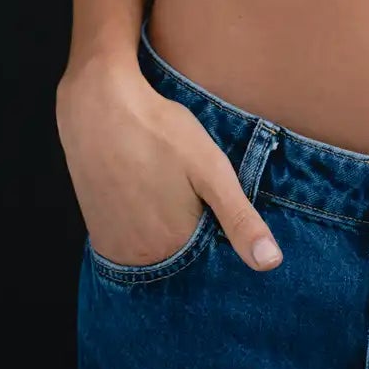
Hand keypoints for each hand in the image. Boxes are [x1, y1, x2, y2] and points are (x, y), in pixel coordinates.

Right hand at [55, 59, 283, 271]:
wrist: (99, 105)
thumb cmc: (160, 131)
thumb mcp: (211, 169)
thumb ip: (240, 219)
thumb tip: (271, 263)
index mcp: (173, 249)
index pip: (209, 253)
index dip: (214, 221)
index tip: (206, 193)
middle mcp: (139, 259)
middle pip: (180, 253)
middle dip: (191, 227)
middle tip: (181, 182)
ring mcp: (113, 247)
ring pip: (155, 246)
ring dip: (164, 225)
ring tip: (162, 183)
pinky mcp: (96, 231)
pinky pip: (129, 239)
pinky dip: (141, 222)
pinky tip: (144, 189)